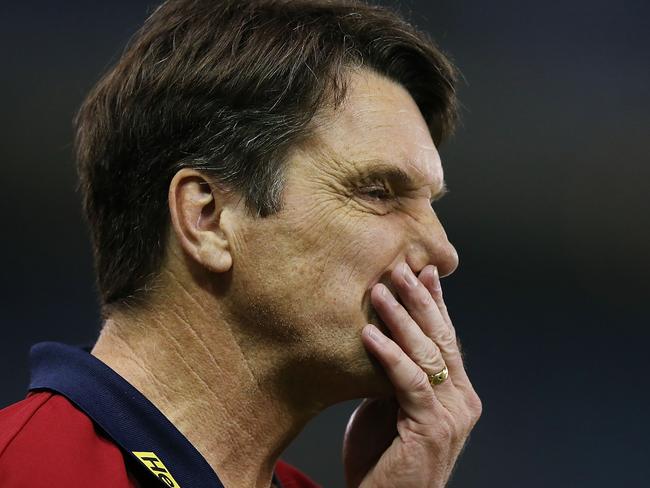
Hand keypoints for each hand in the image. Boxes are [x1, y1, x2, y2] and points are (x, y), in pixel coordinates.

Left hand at [343, 263, 481, 487]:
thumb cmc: (383, 460)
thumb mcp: (392, 407)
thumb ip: (399, 376)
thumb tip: (384, 335)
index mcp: (457, 393)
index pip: (446, 338)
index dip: (436, 304)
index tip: (424, 271)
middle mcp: (463, 400)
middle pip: (442, 339)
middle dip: (421, 300)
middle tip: (401, 268)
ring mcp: (451, 416)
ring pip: (427, 355)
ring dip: (401, 319)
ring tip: (380, 290)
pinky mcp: (431, 429)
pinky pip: (410, 382)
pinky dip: (389, 356)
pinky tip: (369, 335)